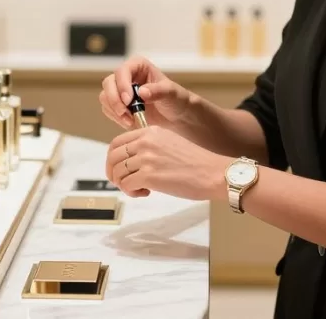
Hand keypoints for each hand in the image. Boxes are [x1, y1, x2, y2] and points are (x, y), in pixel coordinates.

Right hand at [99, 56, 192, 129]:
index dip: (122, 85)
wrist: (177, 117)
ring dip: (115, 110)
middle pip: (109, 83)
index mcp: (138, 66)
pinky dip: (115, 117)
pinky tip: (130, 122)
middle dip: (114, 100)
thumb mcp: (171, 94)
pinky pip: (108, 109)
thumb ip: (158, 91)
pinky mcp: (118, 104)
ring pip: (105, 97)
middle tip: (125, 113)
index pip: (122, 71)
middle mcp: (127, 76)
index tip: (129, 101)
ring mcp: (121, 90)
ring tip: (130, 120)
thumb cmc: (176, 100)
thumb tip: (142, 92)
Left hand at [105, 126, 229, 200]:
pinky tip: (146, 193)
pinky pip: (127, 185)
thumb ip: (149, 146)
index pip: (117, 142)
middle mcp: (145, 141)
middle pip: (113, 157)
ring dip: (124, 184)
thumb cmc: (195, 162)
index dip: (112, 158)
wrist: (212, 173)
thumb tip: (130, 160)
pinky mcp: (149, 175)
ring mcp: (146, 158)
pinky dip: (131, 192)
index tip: (117, 169)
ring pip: (118, 172)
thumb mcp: (169, 143)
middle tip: (122, 183)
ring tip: (139, 189)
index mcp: (150, 131)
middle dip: (113, 173)